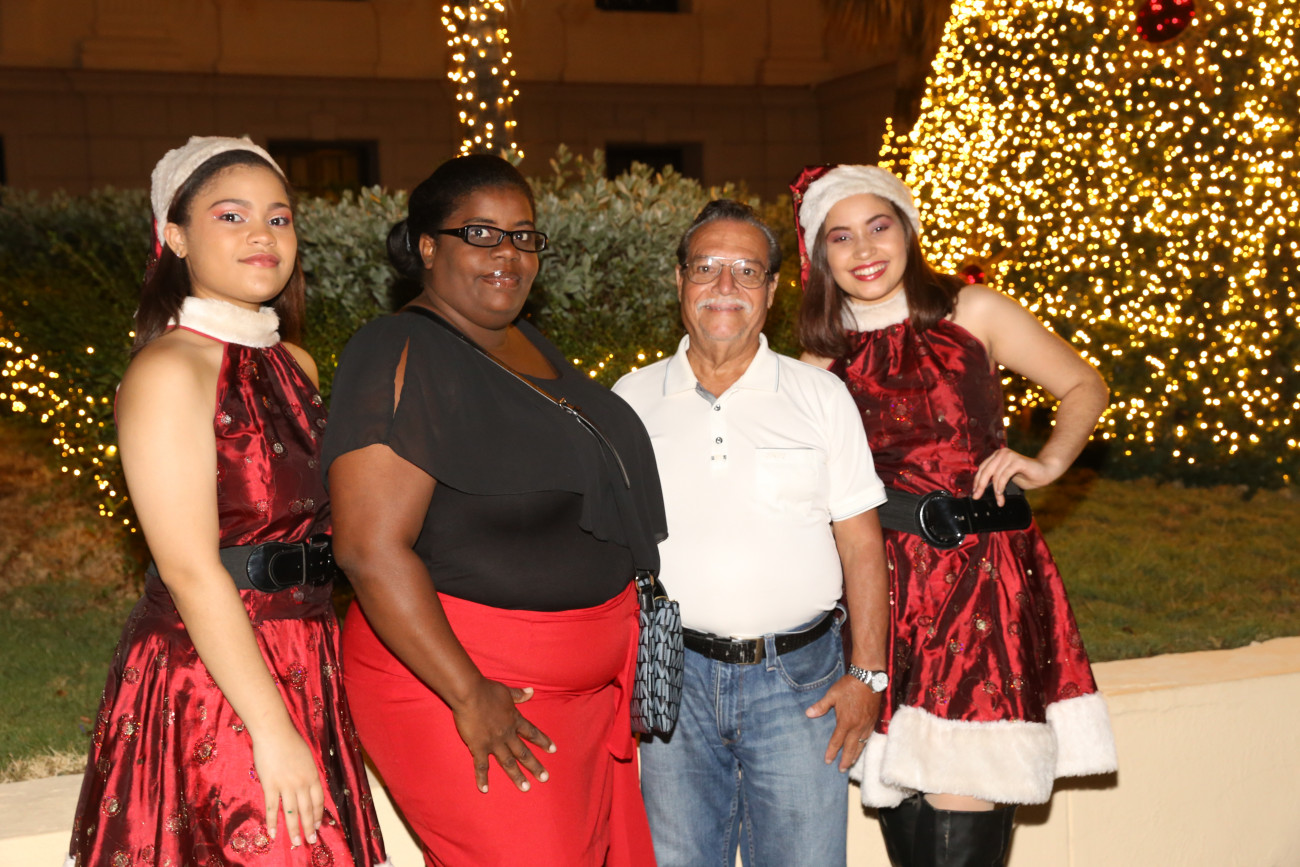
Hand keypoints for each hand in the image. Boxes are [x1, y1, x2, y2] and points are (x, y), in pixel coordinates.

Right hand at [251, 722, 324, 847]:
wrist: (274, 733)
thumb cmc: (291, 742)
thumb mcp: (307, 758)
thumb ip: (308, 774)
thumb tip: (310, 788)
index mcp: (312, 775)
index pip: (318, 800)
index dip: (318, 815)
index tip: (317, 826)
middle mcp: (301, 783)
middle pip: (307, 810)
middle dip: (309, 827)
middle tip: (309, 841)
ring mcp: (285, 785)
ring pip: (291, 812)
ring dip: (294, 829)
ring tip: (296, 842)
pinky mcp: (270, 785)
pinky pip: (271, 808)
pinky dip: (272, 822)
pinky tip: (272, 833)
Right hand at [452, 678, 554, 793]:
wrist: (470, 693)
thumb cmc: (487, 689)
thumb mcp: (506, 691)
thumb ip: (519, 695)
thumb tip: (532, 691)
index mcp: (514, 720)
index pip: (532, 733)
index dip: (543, 741)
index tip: (553, 750)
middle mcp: (507, 734)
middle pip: (523, 752)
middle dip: (535, 766)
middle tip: (545, 778)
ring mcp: (493, 742)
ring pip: (508, 762)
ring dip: (517, 776)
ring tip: (526, 788)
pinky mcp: (478, 747)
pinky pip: (481, 766)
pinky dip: (482, 778)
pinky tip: (485, 789)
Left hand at [806, 674, 881, 771]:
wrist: (869, 679)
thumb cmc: (849, 686)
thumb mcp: (832, 695)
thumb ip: (821, 706)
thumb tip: (808, 714)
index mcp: (846, 721)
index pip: (837, 741)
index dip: (832, 752)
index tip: (827, 761)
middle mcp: (857, 726)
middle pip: (851, 748)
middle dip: (845, 760)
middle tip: (841, 770)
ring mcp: (866, 725)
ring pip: (861, 744)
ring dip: (855, 755)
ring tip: (851, 763)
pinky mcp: (873, 721)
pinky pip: (868, 737)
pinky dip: (864, 745)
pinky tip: (861, 747)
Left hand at [971, 447, 1064, 503]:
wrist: (1045, 471)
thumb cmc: (1027, 475)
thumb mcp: (1007, 478)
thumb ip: (995, 479)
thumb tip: (981, 489)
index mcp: (997, 456)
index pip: (982, 469)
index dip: (976, 481)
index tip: (974, 492)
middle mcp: (1001, 454)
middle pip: (985, 471)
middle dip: (980, 486)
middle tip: (977, 497)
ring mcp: (1009, 456)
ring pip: (995, 475)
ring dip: (995, 490)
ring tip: (999, 500)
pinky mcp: (1017, 461)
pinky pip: (1004, 475)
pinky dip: (1001, 486)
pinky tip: (1001, 493)